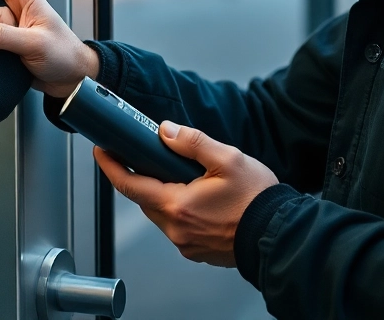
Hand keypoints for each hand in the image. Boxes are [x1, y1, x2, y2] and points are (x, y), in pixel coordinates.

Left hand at [95, 121, 277, 267]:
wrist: (281, 235)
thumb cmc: (257, 201)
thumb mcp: (227, 159)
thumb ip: (193, 142)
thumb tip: (166, 131)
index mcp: (178, 206)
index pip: (131, 185)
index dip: (112, 167)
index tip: (102, 151)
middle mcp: (177, 230)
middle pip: (145, 200)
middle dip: (142, 177)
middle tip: (145, 155)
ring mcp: (187, 244)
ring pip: (161, 213)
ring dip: (163, 193)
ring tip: (180, 174)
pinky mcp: (198, 251)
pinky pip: (178, 226)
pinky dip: (179, 209)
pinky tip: (196, 196)